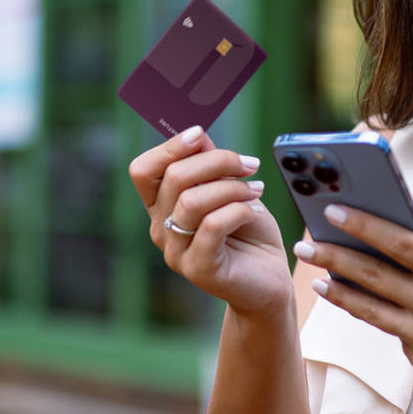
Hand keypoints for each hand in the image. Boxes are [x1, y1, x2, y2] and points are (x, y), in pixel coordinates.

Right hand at [129, 127, 289, 314]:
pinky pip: (212, 226)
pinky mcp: (198, 269)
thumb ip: (211, 166)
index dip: (169, 147)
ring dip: (232, 188)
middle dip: (217, 162)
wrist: (269, 279)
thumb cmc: (248, 232)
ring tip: (257, 191)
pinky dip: (239, 210)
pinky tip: (255, 211)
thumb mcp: (230, 189)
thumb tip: (197, 135)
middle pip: (174, 178)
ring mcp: (175, 252)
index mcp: (161, 206)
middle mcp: (160, 229)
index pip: (143, 170)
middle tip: (250, 165)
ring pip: (192, 201)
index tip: (201, 134)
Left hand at [293, 206, 412, 413]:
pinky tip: (349, 300)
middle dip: (334, 257)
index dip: (364, 227)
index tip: (333, 212)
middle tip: (305, 245)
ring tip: (318, 277)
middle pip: (376, 276)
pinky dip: (369, 314)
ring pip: (371, 309)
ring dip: (338, 291)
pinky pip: (389, 332)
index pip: (401, 244)